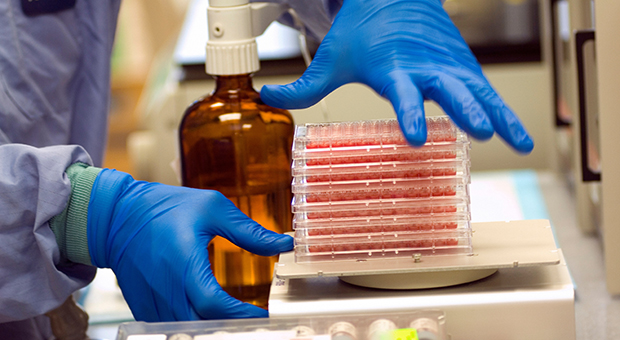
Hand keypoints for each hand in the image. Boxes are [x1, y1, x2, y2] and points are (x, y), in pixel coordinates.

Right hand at [86, 169, 293, 320]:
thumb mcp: (212, 208)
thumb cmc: (164, 208)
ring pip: (185, 329)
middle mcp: (165, 287)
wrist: (117, 215)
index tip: (264, 314)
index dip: (242, 315)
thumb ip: (249, 231)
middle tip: (254, 320)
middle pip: (201, 324)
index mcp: (183, 262)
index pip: (214, 303)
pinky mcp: (143, 308)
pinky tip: (210, 318)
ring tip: (237, 321)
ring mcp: (151, 301)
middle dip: (230, 326)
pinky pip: (169, 326)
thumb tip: (284, 243)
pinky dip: (191, 326)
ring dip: (211, 328)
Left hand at [261, 0, 533, 152]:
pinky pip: (489, 93)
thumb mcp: (332, 58)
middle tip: (480, 130)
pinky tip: (519, 136)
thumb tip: (267, 97)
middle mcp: (427, 66)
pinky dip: (506, 113)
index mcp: (394, 66)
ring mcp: (449, 67)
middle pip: (449, 89)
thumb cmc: (362, 31)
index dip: (409, 112)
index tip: (415, 136)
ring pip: (479, 92)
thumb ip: (304, 85)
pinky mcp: (463, 69)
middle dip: (465, 109)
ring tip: (517, 143)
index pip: (402, 92)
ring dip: (498, 116)